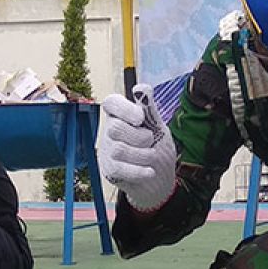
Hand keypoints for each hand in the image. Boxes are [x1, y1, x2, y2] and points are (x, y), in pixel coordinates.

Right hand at [97, 85, 177, 211]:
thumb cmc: (158, 148)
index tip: (140, 118)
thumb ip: (150, 110)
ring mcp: (107, 151)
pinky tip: (149, 171)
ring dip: (143, 155)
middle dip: (139, 137)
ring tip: (151, 158)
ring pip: (119, 149)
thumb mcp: (158, 127)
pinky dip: (140, 171)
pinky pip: (120, 168)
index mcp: (121, 115)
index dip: (124, 109)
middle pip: (115, 127)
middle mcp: (110, 131)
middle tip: (150, 141)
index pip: (111, 103)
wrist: (160, 180)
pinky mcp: (109, 170)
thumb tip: (141, 88)